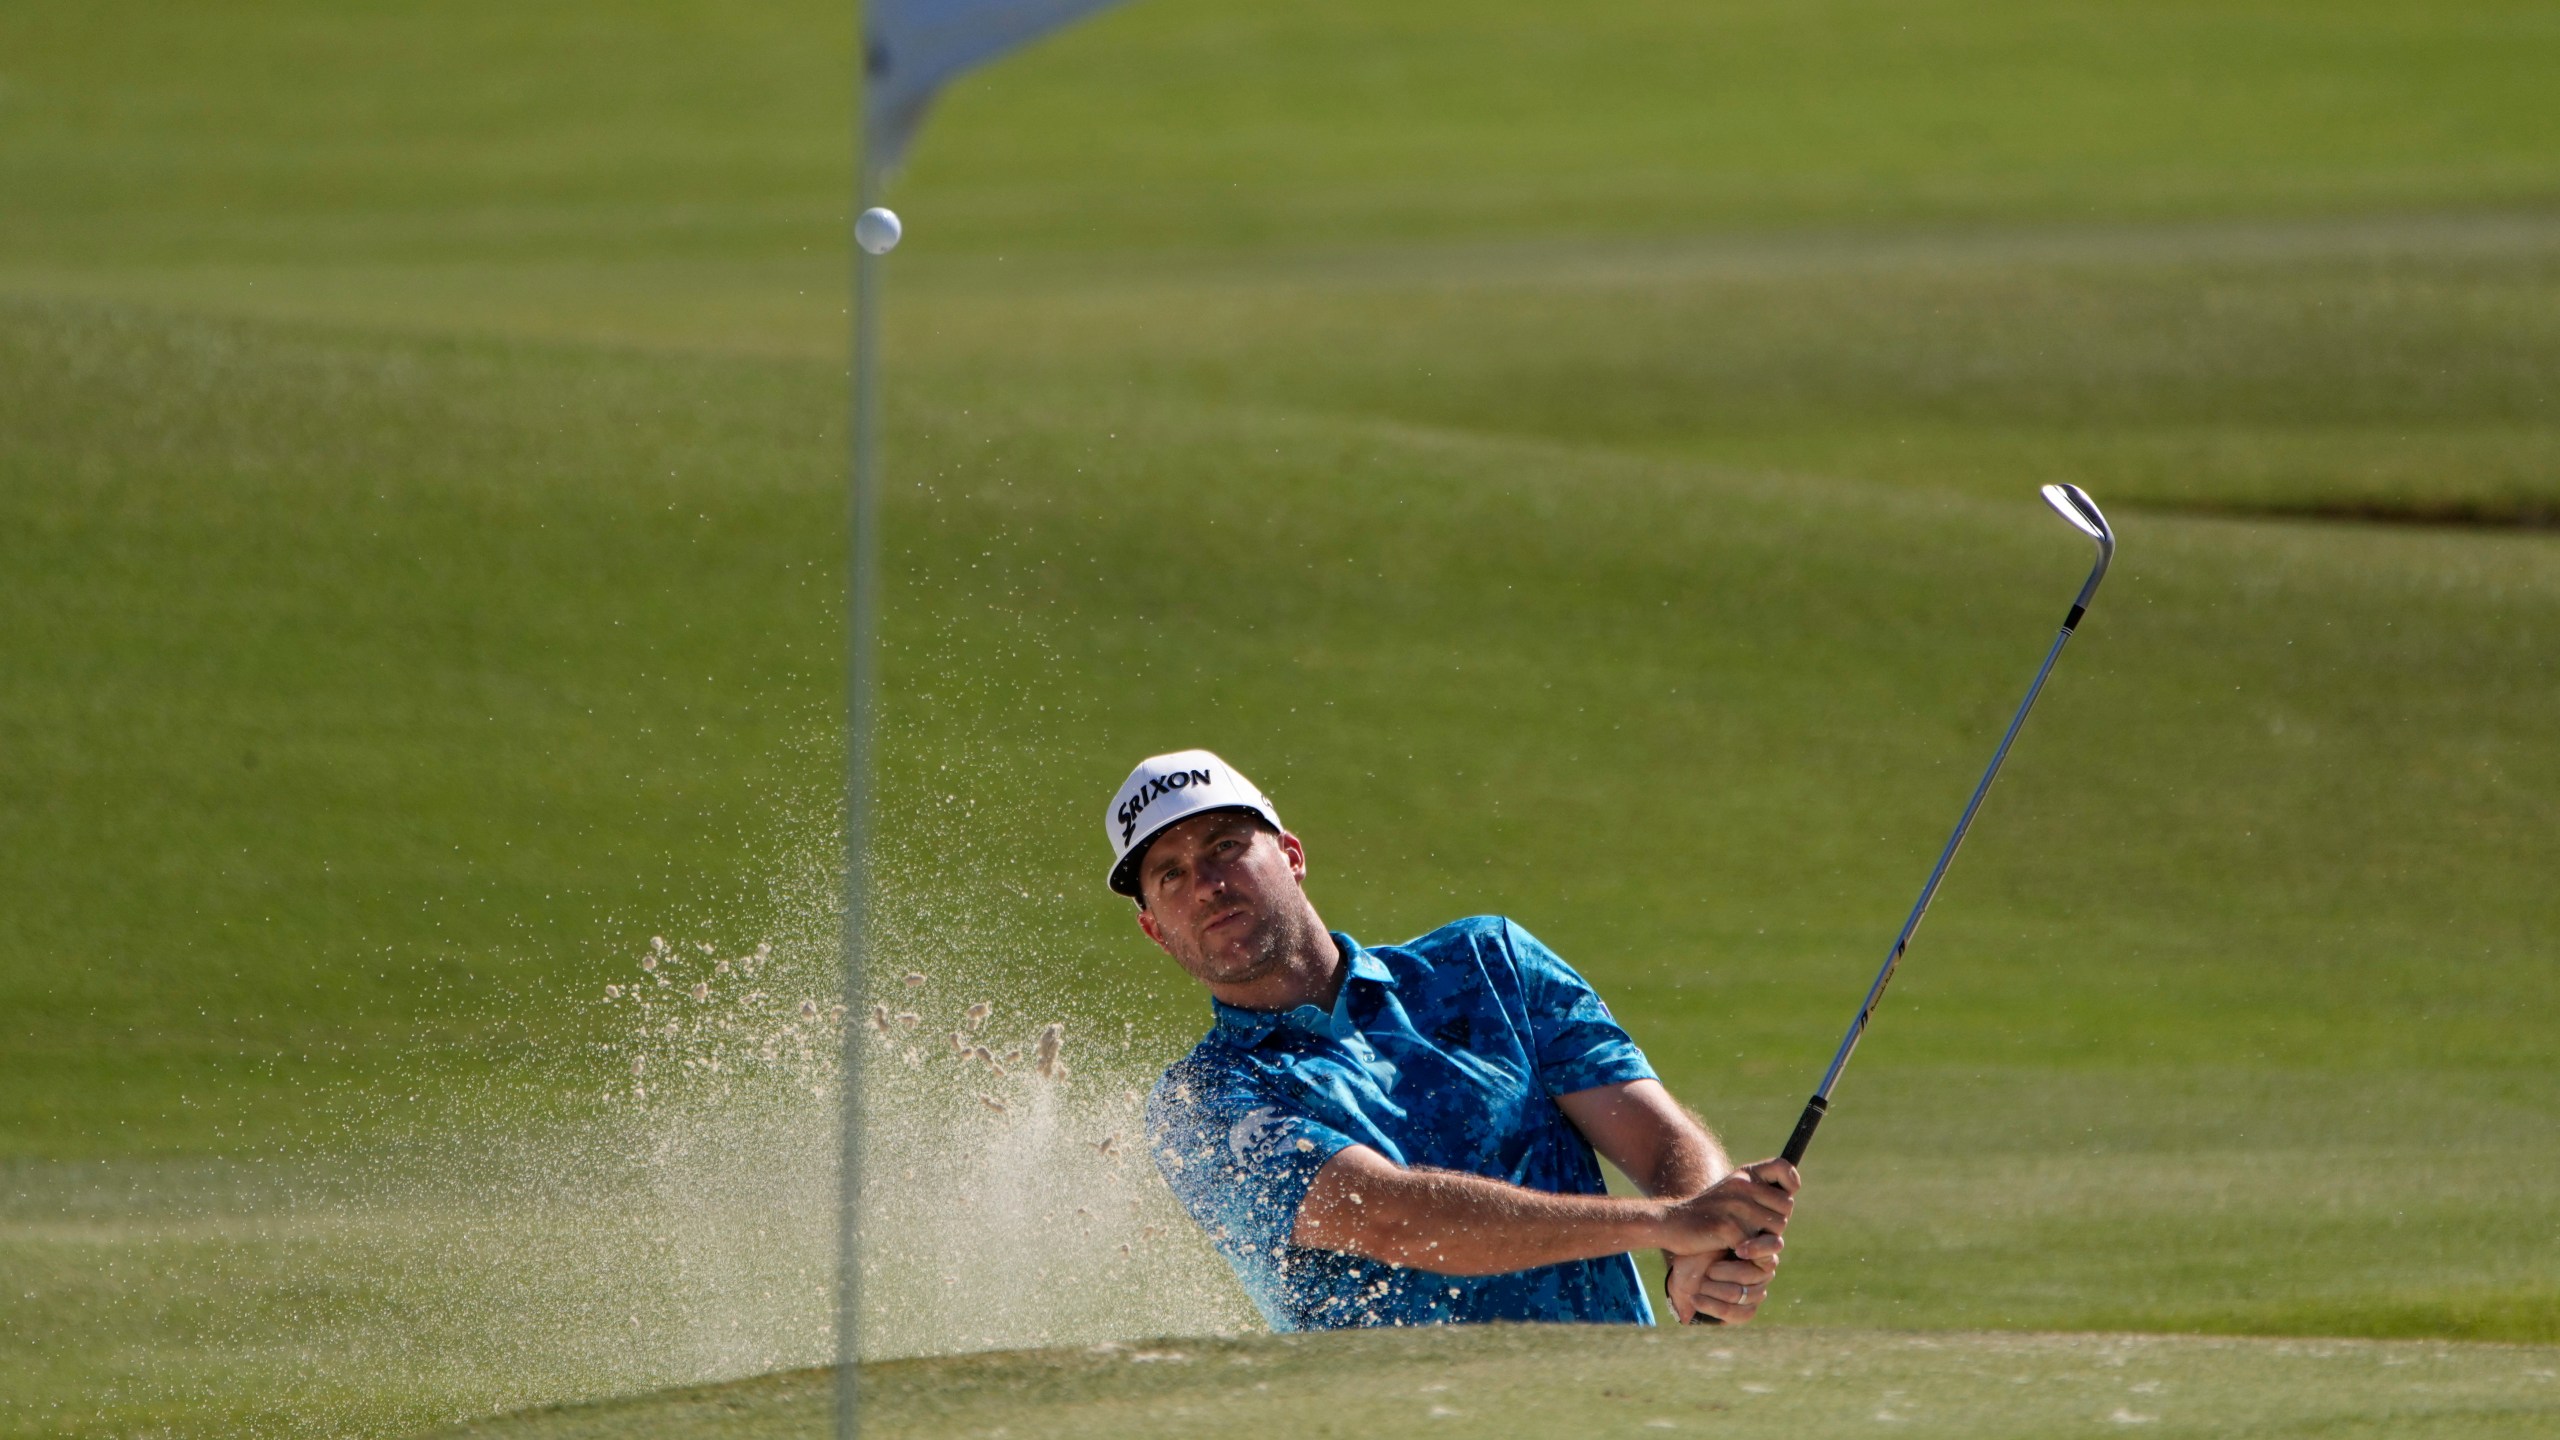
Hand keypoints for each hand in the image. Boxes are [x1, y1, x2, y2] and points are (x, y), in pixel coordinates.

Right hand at [1653, 1158, 1797, 1256]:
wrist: (1669, 1224)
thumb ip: (1757, 1194)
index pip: (1784, 1167)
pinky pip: (1758, 1246)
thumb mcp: (1730, 1194)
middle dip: (1776, 1222)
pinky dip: (1750, 1254)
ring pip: (1776, 1229)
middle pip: (1786, 1207)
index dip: (1791, 1181)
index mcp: (1744, 1175)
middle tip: (1757, 1230)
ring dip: (1766, 1240)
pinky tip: (1735, 1251)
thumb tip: (1789, 1198)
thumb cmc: (1705, 1214)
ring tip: (1746, 1241)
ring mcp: (1735, 1206)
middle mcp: (1742, 1185)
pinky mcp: (1728, 1227)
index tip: (1787, 1194)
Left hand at [1666, 1232, 1781, 1324]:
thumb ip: (1733, 1232)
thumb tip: (1742, 1238)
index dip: (1758, 1248)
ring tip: (1698, 1284)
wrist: (1681, 1270)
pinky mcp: (1746, 1311)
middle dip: (1721, 1272)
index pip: (1773, 1245)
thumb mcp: (1711, 1234)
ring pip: (1739, 1295)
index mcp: (1760, 1246)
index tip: (1738, 1249)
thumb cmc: (1697, 1247)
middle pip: (1750, 1275)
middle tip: (1706, 1269)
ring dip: (1712, 1289)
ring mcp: (1757, 1292)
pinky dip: (1713, 1306)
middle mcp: (1764, 1270)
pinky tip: (1696, 1299)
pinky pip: (1739, 1314)